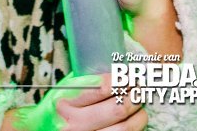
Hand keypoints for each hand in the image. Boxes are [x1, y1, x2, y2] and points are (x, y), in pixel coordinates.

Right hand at [4, 74, 146, 130]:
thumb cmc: (55, 108)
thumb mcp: (64, 90)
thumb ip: (87, 81)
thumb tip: (121, 71)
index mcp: (65, 102)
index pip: (104, 88)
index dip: (125, 79)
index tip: (133, 74)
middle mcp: (73, 124)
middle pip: (118, 108)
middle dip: (135, 95)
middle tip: (141, 88)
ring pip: (124, 129)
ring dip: (139, 115)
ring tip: (140, 106)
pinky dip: (132, 129)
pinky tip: (133, 121)